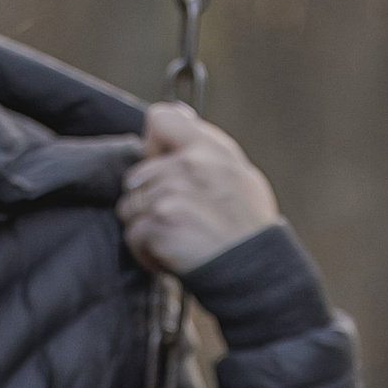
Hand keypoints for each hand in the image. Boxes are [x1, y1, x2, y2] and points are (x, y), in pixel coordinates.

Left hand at [114, 101, 278, 276]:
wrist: (257, 273)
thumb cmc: (249, 231)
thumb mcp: (241, 177)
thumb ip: (206, 149)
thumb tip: (180, 115)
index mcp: (211, 148)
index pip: (160, 119)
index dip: (152, 145)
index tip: (162, 166)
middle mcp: (190, 164)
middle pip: (136, 176)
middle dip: (149, 202)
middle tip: (178, 222)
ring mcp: (171, 192)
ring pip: (130, 207)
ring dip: (147, 229)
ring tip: (178, 241)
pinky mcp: (159, 222)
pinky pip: (133, 235)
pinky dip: (147, 253)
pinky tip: (173, 258)